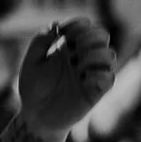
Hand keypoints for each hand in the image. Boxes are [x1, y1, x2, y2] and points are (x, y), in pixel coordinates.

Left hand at [17, 18, 117, 134]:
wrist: (36, 117)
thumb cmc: (33, 90)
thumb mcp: (31, 63)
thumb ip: (40, 41)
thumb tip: (55, 24)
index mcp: (68, 48)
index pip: (85, 26)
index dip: (77, 24)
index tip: (62, 34)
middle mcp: (83, 58)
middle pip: (102, 34)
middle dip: (89, 36)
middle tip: (72, 49)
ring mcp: (91, 74)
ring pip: (109, 54)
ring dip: (94, 54)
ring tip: (77, 65)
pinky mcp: (96, 91)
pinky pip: (109, 77)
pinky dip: (99, 74)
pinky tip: (83, 78)